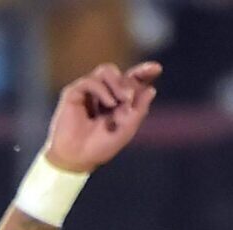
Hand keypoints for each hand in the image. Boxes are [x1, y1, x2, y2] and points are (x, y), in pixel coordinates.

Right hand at [44, 61, 160, 172]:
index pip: (132, 81)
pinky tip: (108, 103)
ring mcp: (89, 92)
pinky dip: (102, 89)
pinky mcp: (75, 92)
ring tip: (122, 99)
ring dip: (117, 83)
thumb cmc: (100, 147)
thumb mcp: (126, 130)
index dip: (143, 72)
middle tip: (130, 97)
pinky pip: (91, 81)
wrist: (76, 158)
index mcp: (118, 102)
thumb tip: (152, 90)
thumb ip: (139, 111)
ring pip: (106, 71)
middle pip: (120, 74)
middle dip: (130, 82)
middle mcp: (104, 94)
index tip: (157, 68)